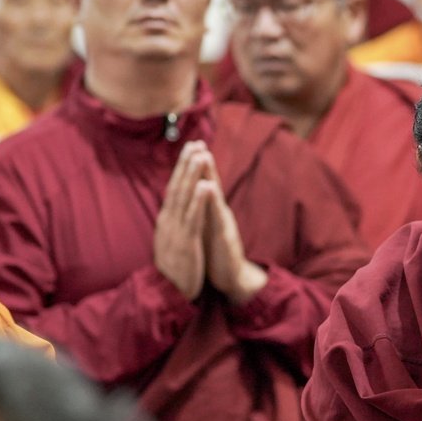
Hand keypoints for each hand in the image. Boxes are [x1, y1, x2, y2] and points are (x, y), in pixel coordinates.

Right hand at [153, 141, 208, 299]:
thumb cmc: (174, 268)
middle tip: (194, 143)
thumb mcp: (170, 242)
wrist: (168, 293)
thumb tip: (173, 210)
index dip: (181, 169)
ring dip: (192, 175)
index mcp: (166, 221)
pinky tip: (205, 185)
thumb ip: (173, 224)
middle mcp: (168, 221)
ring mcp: (176, 231)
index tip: (189, 150)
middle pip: (177, 187)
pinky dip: (199, 200)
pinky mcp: (186, 242)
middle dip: (186, 164)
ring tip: (200, 155)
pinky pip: (193, 218)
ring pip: (184, 197)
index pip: (173, 189)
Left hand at [200, 156, 267, 304]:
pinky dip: (213, 201)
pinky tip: (209, 187)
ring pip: (215, 195)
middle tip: (197, 142)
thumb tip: (193, 200)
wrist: (231, 277)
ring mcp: (222, 223)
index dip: (196, 167)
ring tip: (204, 156)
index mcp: (209, 212)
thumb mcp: (206, 229)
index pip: (202, 186)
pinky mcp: (224, 235)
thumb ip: (202, 213)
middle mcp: (217, 213)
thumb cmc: (217, 254)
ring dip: (210, 174)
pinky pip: (218, 216)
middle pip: (210, 183)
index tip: (189, 147)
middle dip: (204, 163)